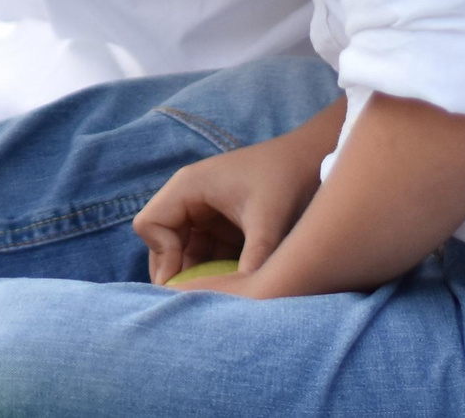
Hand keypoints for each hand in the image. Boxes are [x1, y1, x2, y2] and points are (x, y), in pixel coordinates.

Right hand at [132, 135, 323, 285]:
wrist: (314, 160)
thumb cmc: (288, 179)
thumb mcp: (269, 222)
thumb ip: (254, 260)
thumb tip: (244, 302)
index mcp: (189, 186)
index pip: (150, 225)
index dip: (162, 257)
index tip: (188, 285)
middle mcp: (189, 198)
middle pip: (161, 243)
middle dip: (177, 274)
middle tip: (199, 304)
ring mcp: (204, 212)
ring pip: (183, 253)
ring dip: (197, 277)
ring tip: (218, 300)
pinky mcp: (221, 225)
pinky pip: (205, 254)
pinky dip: (214, 273)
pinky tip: (234, 290)